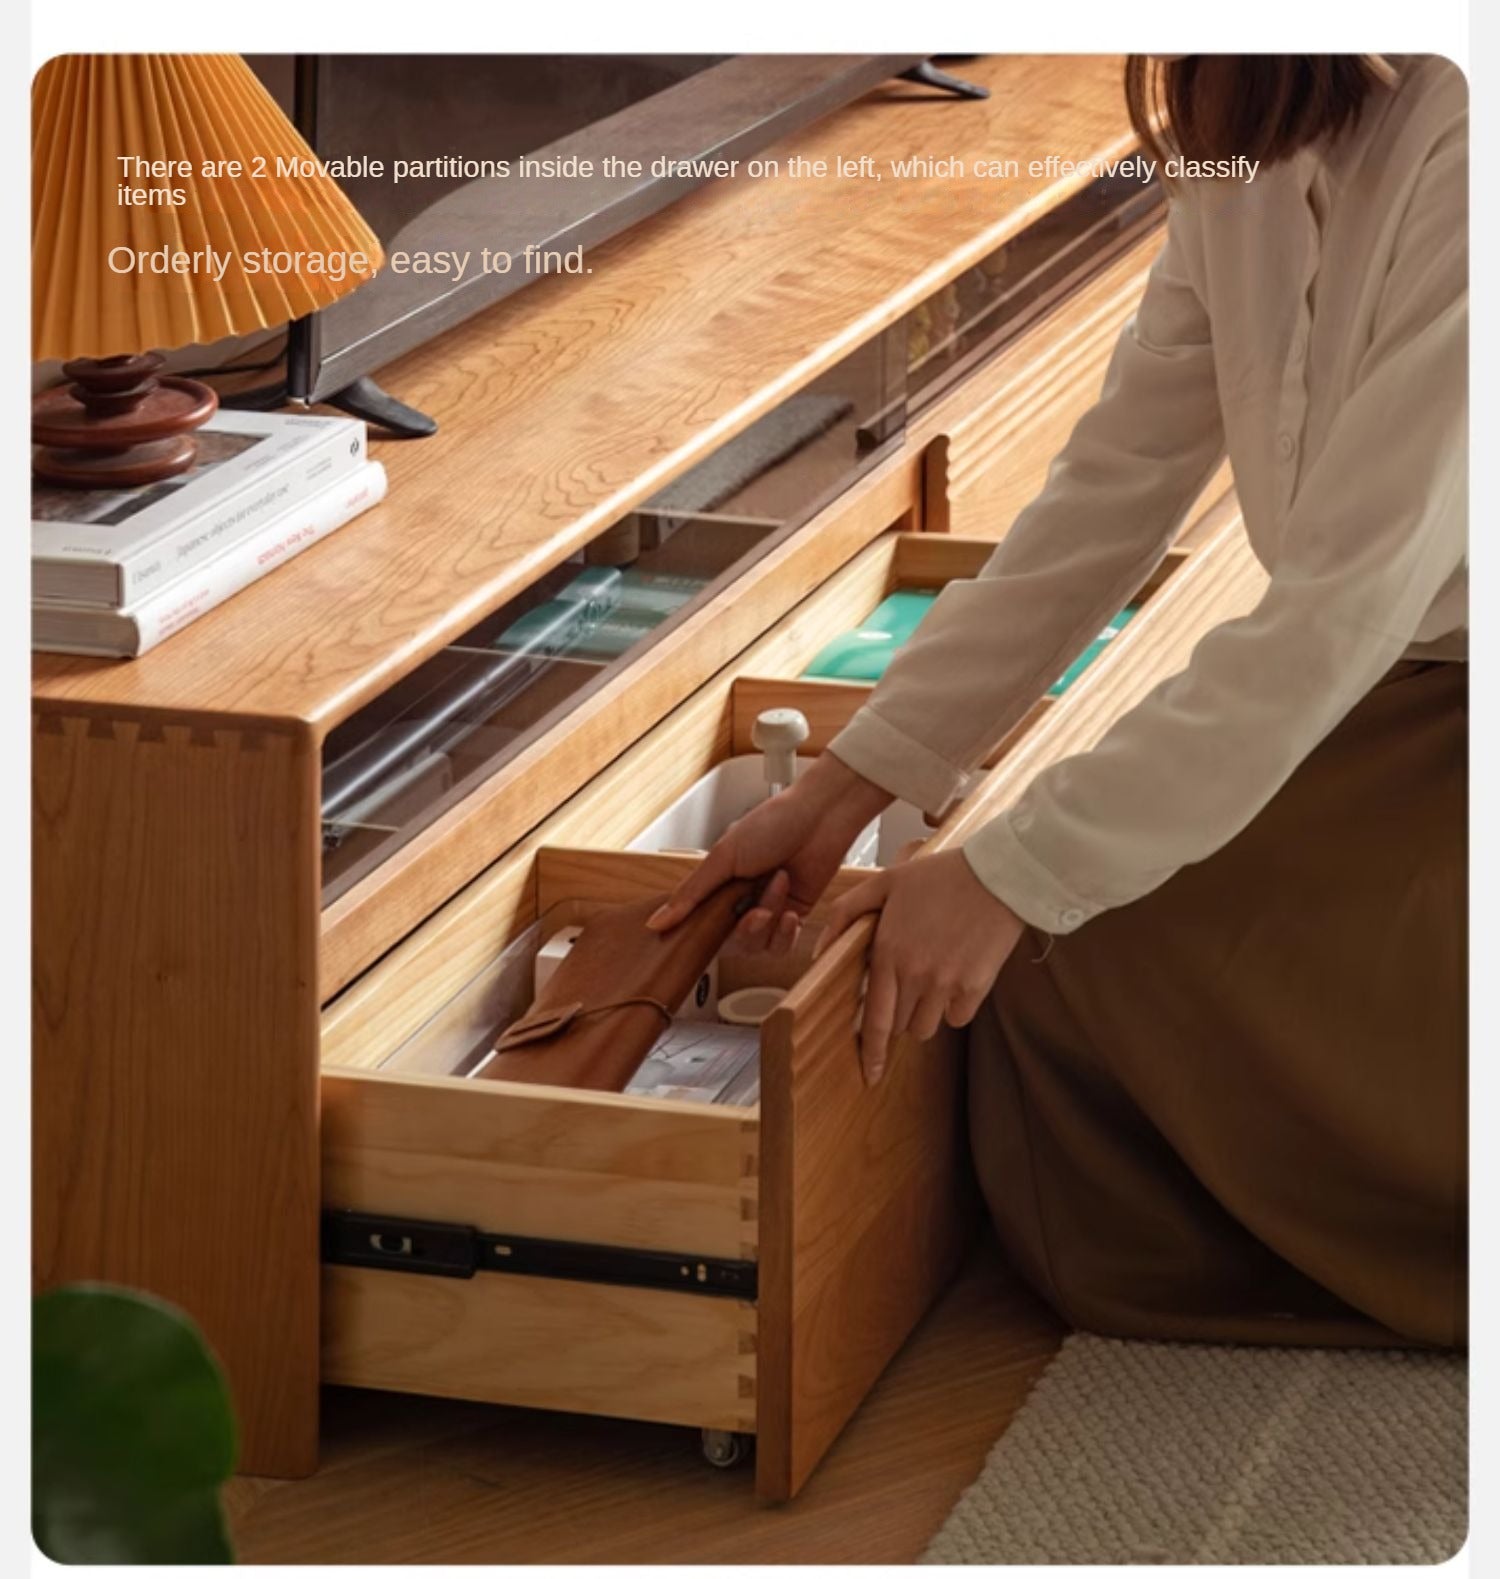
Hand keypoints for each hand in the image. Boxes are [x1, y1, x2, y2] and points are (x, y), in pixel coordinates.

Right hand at [648, 754, 891, 952]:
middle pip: (730, 942)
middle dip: (742, 930)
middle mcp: (741, 900)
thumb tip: (657, 923)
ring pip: (757, 946)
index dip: (700, 935)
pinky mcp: (795, 915)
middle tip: (751, 911)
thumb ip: (691, 894)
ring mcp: (768, 909)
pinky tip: (790, 913)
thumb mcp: (723, 857)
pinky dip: (785, 934)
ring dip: (768, 921)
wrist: (820, 816)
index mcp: (718, 884)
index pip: (699, 924)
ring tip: (778, 886)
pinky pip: (782, 945)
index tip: (702, 936)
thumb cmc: (773, 823)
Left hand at [816, 848, 1023, 1083]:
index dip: (870, 1052)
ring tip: (932, 977)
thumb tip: (818, 952)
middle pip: (899, 1025)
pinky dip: (953, 1008)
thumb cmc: (940, 877)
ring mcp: (947, 985)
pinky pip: (957, 1018)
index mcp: (889, 953)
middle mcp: (915, 975)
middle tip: (907, 981)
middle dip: (897, 1013)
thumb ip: (845, 914)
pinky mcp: (975, 988)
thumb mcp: (884, 883)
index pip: (875, 1020)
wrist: (998, 876)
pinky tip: (956, 978)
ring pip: (926, 1027)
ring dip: (923, 1013)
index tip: (869, 1074)